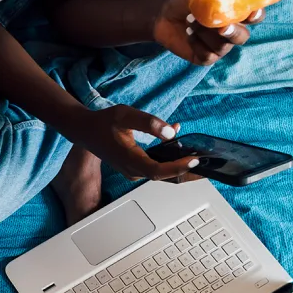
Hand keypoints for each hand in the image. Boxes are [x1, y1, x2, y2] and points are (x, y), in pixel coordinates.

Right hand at [70, 105, 198, 180]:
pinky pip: (156, 169)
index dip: (178, 168)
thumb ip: (149, 123)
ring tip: (199, 160)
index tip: (195, 159)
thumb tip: (171, 132)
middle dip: (187, 173)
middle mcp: (133, 170)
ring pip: (162, 175)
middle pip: (165, 177)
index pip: (159, 170)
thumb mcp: (125, 114)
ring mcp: (133, 171)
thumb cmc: (103, 122)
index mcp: (130, 159)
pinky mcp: (134, 168)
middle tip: (208, 167)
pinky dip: (170, 163)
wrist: (84, 130)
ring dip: (180, 168)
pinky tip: (180, 149)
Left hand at [152, 0, 263, 64]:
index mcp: (235, 14)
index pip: (255, 17)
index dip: (256, 16)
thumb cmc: (186, 1)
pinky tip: (188, 32)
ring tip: (190, 19)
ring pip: (222, 46)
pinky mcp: (206, 57)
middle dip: (233, 32)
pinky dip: (196, 42)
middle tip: (221, 27)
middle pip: (242, 37)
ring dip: (205, 33)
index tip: (251, 14)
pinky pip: (208, 55)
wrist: (164, 15)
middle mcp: (231, 32)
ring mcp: (220, 47)